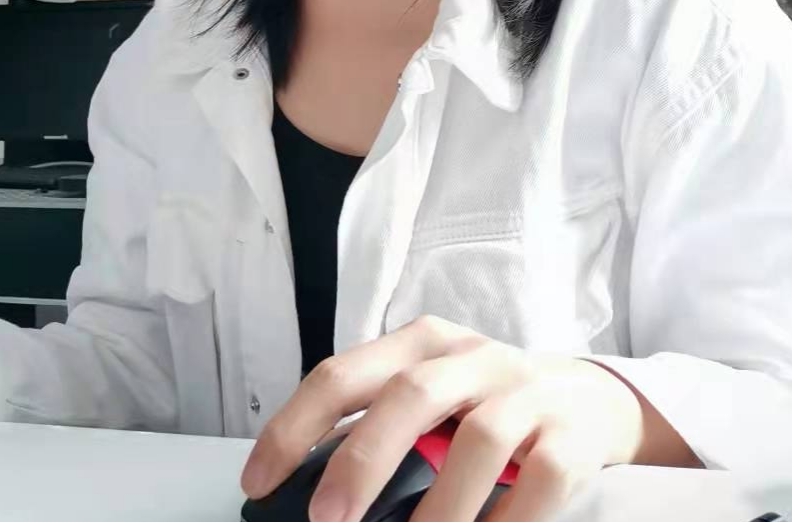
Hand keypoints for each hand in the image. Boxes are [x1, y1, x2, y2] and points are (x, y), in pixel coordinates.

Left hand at [240, 314, 652, 521]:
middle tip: (327, 521)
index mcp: (421, 343)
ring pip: (479, 439)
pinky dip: (508, 522)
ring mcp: (526, 390)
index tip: (257, 482)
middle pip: (410, 394)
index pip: (344, 373)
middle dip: (363, 460)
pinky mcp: (571, 433)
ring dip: (440, 506)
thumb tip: (311, 489)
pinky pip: (541, 479)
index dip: (294, 426)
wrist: (592, 397)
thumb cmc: (487, 404)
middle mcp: (471, 356)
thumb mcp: (432, 396)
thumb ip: (381, 426)